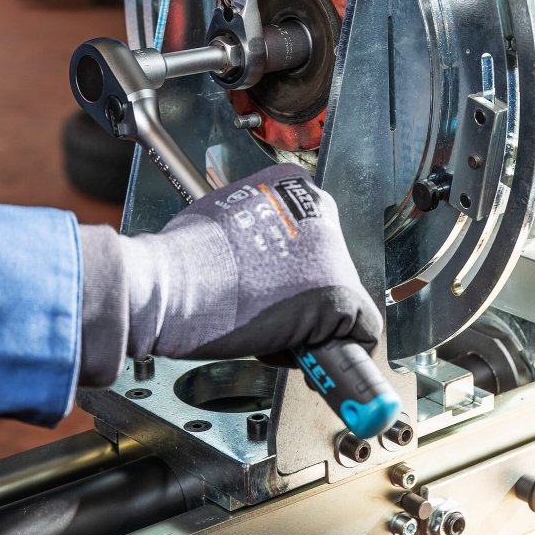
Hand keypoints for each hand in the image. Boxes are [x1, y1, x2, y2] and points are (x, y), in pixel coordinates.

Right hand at [119, 164, 380, 366]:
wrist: (177, 284)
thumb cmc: (184, 257)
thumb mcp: (223, 218)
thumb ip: (254, 231)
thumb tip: (257, 257)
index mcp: (290, 186)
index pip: (314, 234)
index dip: (293, 270)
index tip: (277, 287)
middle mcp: (319, 211)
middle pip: (331, 266)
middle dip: (304, 296)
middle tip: (272, 314)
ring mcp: (332, 252)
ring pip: (342, 299)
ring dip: (312, 322)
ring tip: (271, 330)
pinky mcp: (339, 294)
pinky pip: (357, 330)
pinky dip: (329, 348)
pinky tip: (292, 346)